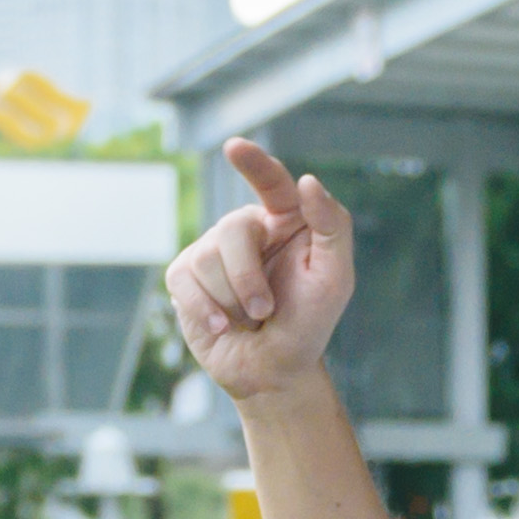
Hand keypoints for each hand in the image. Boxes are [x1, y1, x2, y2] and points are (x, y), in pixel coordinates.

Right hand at [170, 139, 357, 403]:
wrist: (274, 371)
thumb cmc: (308, 322)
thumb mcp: (334, 277)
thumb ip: (332, 226)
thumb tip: (306, 181)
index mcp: (285, 220)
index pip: (271, 182)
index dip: (254, 163)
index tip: (235, 147)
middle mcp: (247, 229)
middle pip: (233, 230)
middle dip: (248, 279)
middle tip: (265, 311)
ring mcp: (211, 250)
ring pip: (207, 258)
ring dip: (232, 300)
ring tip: (249, 319)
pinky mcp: (184, 277)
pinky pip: (184, 280)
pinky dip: (205, 309)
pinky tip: (221, 326)